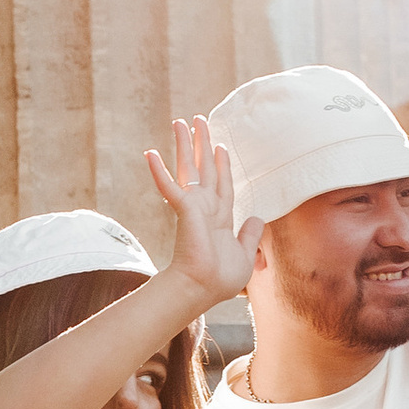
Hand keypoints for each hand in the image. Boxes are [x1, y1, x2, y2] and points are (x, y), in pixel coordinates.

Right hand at [144, 116, 260, 305]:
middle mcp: (206, 208)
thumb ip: (251, 234)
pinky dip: (159, 170)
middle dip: (202, 144)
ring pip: (190, 168)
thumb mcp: (245, 255)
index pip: (223, 184)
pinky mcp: (184, 209)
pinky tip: (149, 153)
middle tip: (199, 121)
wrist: (202, 288)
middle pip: (206, 168)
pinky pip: (170, 185)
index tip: (220, 146)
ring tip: (180, 122)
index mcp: (221, 218)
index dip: (222, 164)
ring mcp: (194, 207)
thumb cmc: (220, 279)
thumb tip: (258, 216)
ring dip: (184, 144)